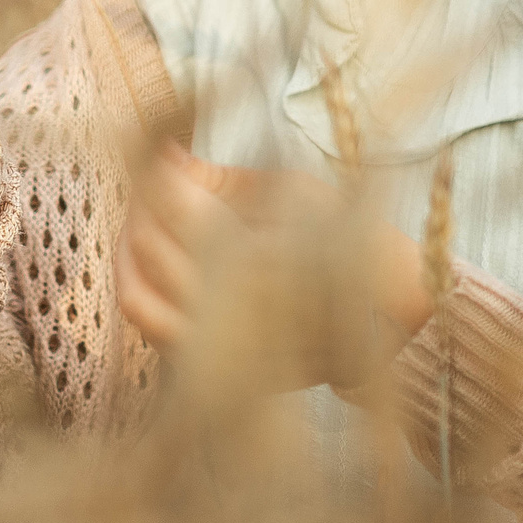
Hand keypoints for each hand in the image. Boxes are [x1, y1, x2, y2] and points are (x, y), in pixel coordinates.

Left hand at [116, 145, 434, 385]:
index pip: (175, 202)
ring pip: (136, 294)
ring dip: (130, 250)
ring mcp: (219, 345)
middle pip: (148, 243)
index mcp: (256, 252)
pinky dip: (144, 290)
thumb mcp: (297, 191)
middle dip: (142, 203)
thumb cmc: (348, 239)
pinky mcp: (216, 369)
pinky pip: (153, 330)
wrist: (392, 317)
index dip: (155, 171)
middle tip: (151, 180)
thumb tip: (166, 153)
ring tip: (143, 222)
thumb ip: (225, 178)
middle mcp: (231, 305)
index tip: (159, 153)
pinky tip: (155, 265)